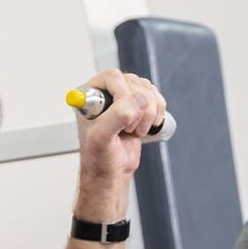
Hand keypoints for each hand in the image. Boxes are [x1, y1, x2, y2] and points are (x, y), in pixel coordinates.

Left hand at [73, 69, 166, 217]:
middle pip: (134, 82)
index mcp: (89, 96)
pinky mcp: (138, 106)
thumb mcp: (102, 139)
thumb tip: (135, 101)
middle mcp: (106, 93)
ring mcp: (123, 98)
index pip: (112, 77)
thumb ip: (116, 116)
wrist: (111, 172)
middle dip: (139, 108)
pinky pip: (156, 96)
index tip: (125, 118)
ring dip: (149, 112)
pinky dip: (158, 112)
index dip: (123, 94)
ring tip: (136, 131)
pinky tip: (148, 126)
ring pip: (147, 89)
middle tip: (130, 129)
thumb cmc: (99, 159)